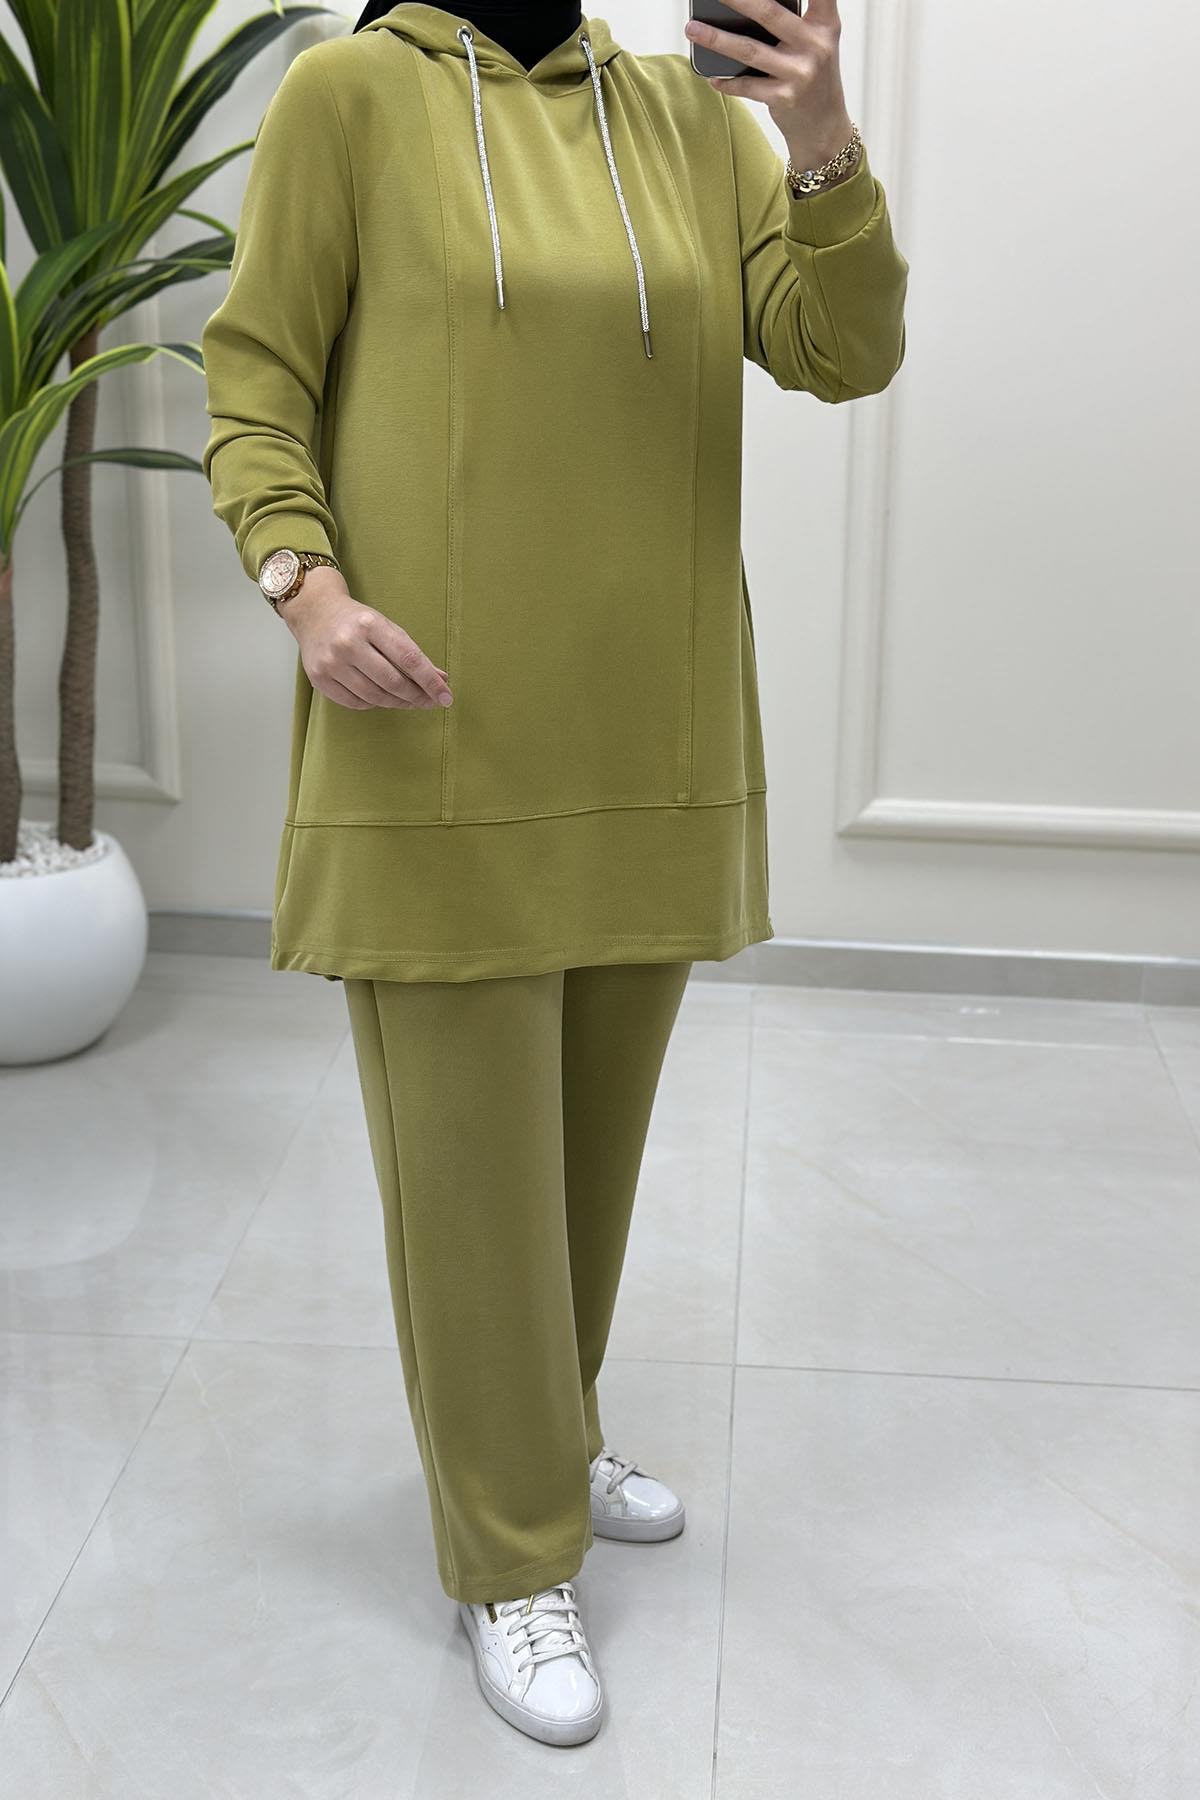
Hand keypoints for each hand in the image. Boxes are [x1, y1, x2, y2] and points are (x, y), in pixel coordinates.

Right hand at [280, 566, 453, 711]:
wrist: (314, 612)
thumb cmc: (357, 621)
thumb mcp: (387, 627)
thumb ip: (413, 653)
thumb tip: (442, 680)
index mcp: (370, 624)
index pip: (409, 659)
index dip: (430, 681)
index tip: (446, 696)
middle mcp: (348, 643)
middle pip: (392, 682)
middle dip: (416, 696)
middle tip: (429, 702)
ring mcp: (331, 662)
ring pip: (374, 696)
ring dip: (397, 703)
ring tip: (409, 701)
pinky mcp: (319, 678)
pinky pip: (355, 703)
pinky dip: (373, 704)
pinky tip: (382, 697)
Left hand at [684, 0, 853, 174]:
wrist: (824, 125)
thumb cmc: (813, 74)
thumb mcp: (817, 41)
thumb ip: (794, 20)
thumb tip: (745, 7)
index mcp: (825, 24)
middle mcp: (815, 45)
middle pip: (768, 12)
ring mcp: (800, 73)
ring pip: (749, 49)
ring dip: (715, 38)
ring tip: (692, 29)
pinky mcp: (784, 98)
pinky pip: (747, 86)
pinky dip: (727, 82)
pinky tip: (712, 76)